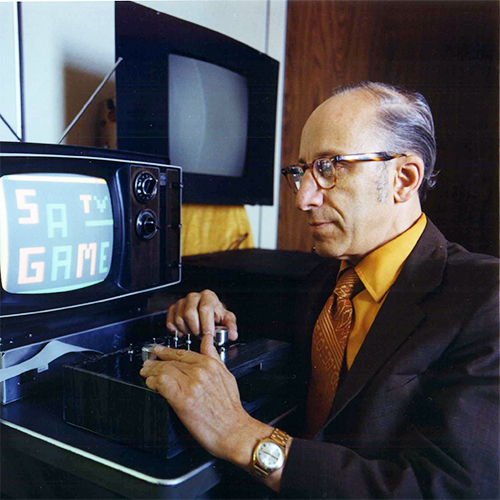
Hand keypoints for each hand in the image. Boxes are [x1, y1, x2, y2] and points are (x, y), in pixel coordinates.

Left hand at [139, 333, 270, 465]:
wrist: (233, 430)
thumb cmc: (230, 408)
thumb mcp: (226, 375)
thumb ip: (214, 356)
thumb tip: (207, 340)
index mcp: (210, 364)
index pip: (182, 353)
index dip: (167, 351)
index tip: (159, 351)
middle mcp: (200, 371)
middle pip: (171, 361)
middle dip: (156, 362)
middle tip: (147, 363)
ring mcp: (191, 384)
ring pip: (165, 370)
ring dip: (152, 371)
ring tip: (145, 373)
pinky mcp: (182, 399)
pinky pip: (162, 384)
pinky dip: (153, 382)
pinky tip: (150, 384)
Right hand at [166, 290, 237, 339]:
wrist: (206, 311)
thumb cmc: (215, 314)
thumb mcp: (226, 319)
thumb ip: (230, 326)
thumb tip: (232, 334)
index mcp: (208, 297)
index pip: (205, 309)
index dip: (206, 324)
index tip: (208, 335)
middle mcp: (194, 297)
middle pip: (189, 314)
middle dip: (196, 329)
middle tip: (202, 334)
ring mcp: (182, 302)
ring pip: (179, 319)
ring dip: (187, 330)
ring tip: (195, 331)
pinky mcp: (173, 308)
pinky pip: (170, 322)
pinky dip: (177, 330)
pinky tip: (185, 331)